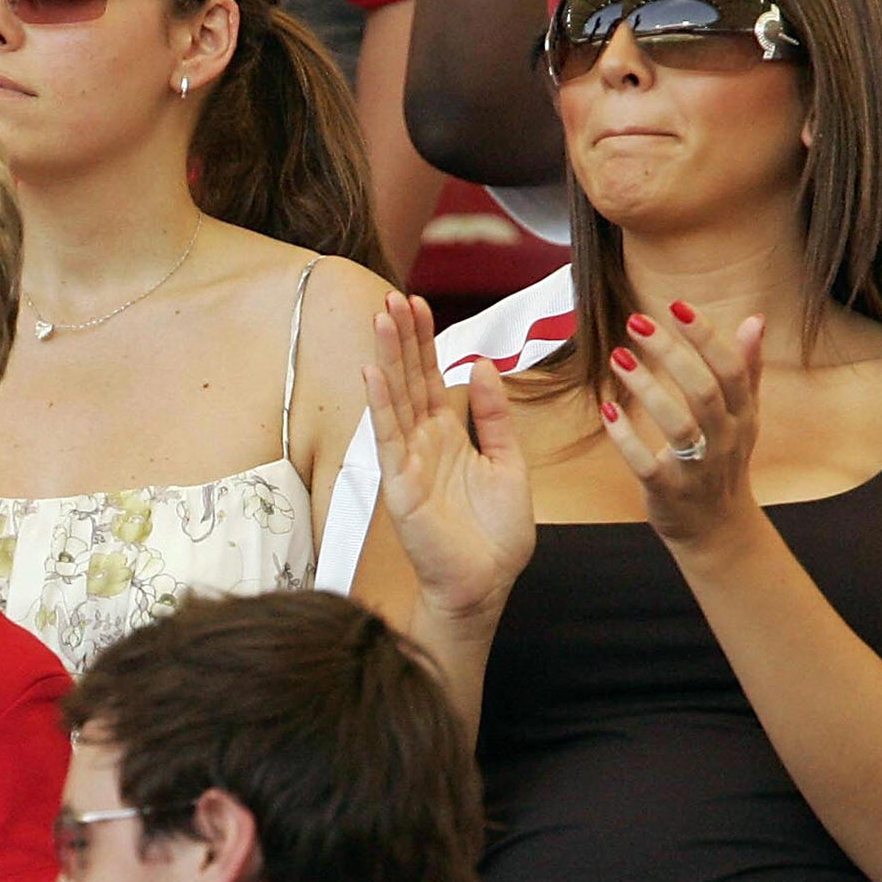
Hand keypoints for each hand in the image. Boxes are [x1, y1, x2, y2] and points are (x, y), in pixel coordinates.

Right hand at [364, 293, 536, 624]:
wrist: (486, 584)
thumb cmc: (495, 534)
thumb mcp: (508, 462)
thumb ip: (493, 416)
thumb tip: (482, 365)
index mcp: (447, 435)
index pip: (430, 378)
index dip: (424, 341)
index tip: (417, 303)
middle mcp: (422, 442)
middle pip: (408, 379)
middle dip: (401, 338)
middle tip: (393, 297)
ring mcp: (408, 461)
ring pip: (395, 398)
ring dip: (387, 358)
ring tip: (381, 318)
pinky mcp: (400, 485)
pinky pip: (389, 438)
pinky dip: (381, 405)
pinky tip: (373, 373)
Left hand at [601, 303, 763, 545]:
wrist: (718, 527)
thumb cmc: (724, 458)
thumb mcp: (742, 415)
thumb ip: (746, 369)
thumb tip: (756, 319)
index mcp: (743, 415)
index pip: (731, 370)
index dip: (707, 337)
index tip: (676, 305)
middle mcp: (726, 440)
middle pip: (705, 392)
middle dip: (672, 355)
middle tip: (636, 322)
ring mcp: (699, 468)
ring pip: (679, 426)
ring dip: (647, 390)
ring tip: (617, 357)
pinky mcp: (669, 491)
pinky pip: (647, 465)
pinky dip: (626, 439)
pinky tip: (607, 411)